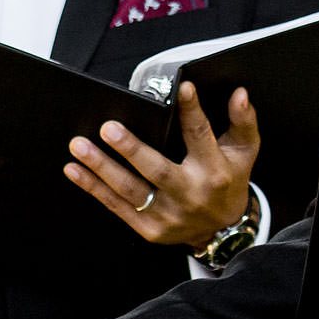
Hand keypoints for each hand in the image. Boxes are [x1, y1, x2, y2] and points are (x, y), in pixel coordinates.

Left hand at [66, 81, 260, 247]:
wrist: (222, 231)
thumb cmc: (228, 181)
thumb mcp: (244, 152)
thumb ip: (243, 121)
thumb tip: (240, 94)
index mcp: (214, 170)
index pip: (201, 136)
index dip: (193, 112)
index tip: (182, 88)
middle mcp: (191, 194)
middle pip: (158, 170)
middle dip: (131, 149)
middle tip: (108, 127)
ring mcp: (169, 215)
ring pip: (131, 190)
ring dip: (102, 168)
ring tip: (79, 146)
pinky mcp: (150, 229)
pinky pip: (117, 207)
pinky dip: (94, 188)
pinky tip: (74, 170)